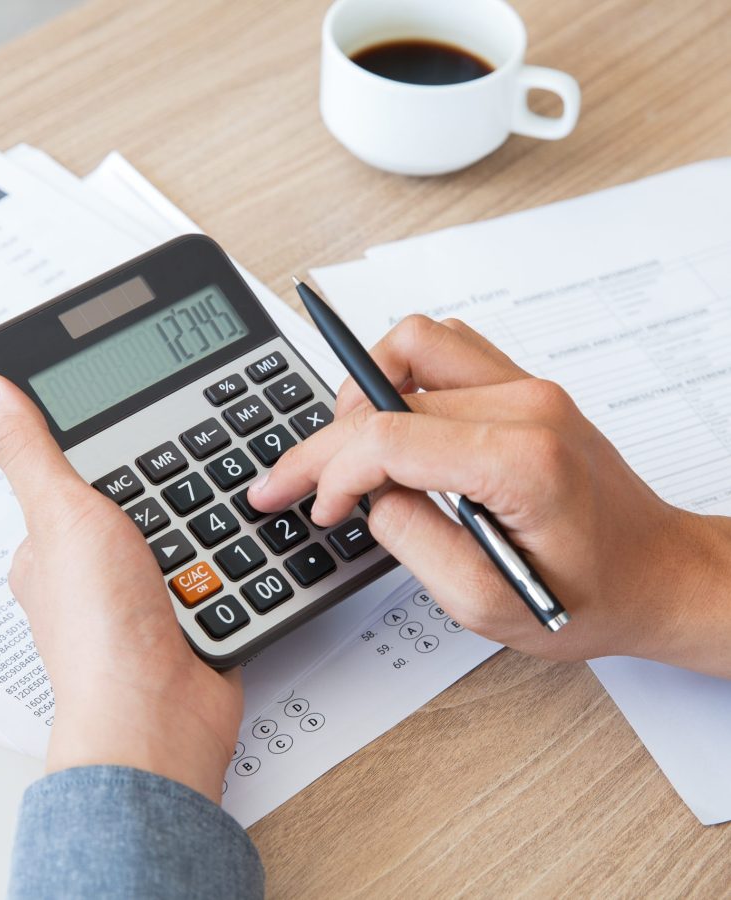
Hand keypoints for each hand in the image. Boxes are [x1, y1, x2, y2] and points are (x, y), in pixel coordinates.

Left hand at [0, 375, 241, 802]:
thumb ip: (33, 453)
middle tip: (189, 470)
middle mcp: (92, 573)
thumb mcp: (63, 516)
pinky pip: (214, 564)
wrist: (162, 714)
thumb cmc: (100, 634)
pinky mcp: (187, 613)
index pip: (76, 476)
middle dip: (167, 485)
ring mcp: (141, 595)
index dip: (110, 450)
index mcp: (51, 547)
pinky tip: (235, 544)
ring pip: (181, 530)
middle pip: (137, 500)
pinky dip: (227, 554)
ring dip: (203, 520)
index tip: (140, 431)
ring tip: (217, 506)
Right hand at [249, 315, 730, 675]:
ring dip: (366, 390)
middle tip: (290, 477)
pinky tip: (392, 424)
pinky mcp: (524, 385)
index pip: (389, 437)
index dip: (331, 472)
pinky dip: (401, 378)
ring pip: (415, 342)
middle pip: (388, 388)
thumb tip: (367, 494)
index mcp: (522, 461)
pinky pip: (444, 349)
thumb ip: (411, 541)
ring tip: (348, 447)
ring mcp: (528, 386)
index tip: (316, 506)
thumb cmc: (591, 593)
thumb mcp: (485, 603)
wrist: (656, 572)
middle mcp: (527, 404)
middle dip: (325, 439)